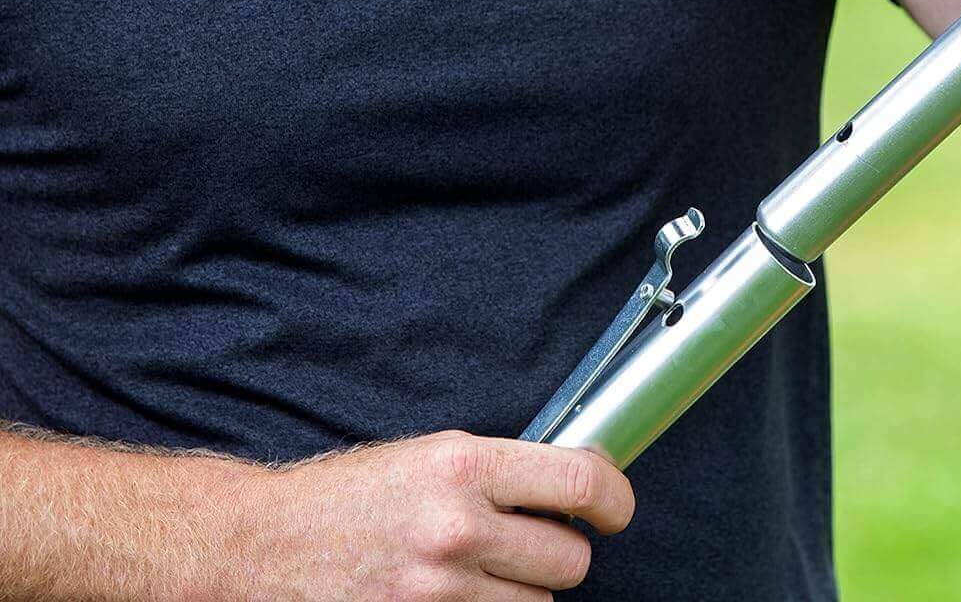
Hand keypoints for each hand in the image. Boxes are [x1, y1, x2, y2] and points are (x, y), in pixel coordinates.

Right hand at [227, 431, 634, 600]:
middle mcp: (455, 526)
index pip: (582, 485)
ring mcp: (437, 591)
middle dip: (557, 554)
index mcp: (463, 464)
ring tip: (472, 572)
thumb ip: (502, 470)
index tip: (614, 510)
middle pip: (570, 560)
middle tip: (523, 542)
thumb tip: (581, 486)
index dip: (615, 501)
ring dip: (518, 593)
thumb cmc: (348, 498)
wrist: (260, 548)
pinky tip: (455, 597)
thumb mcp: (428, 456)